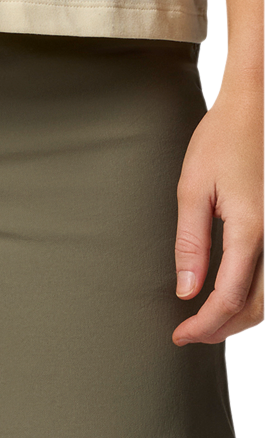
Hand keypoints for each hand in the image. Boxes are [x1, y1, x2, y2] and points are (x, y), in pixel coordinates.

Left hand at [172, 70, 262, 344]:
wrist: (258, 103)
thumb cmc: (226, 134)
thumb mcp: (193, 188)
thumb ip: (191, 244)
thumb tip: (187, 290)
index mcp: (251, 228)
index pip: (229, 298)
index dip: (204, 325)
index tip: (181, 334)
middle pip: (256, 306)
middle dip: (222, 328)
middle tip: (190, 334)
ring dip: (242, 316)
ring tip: (208, 321)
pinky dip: (257, 295)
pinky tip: (234, 296)